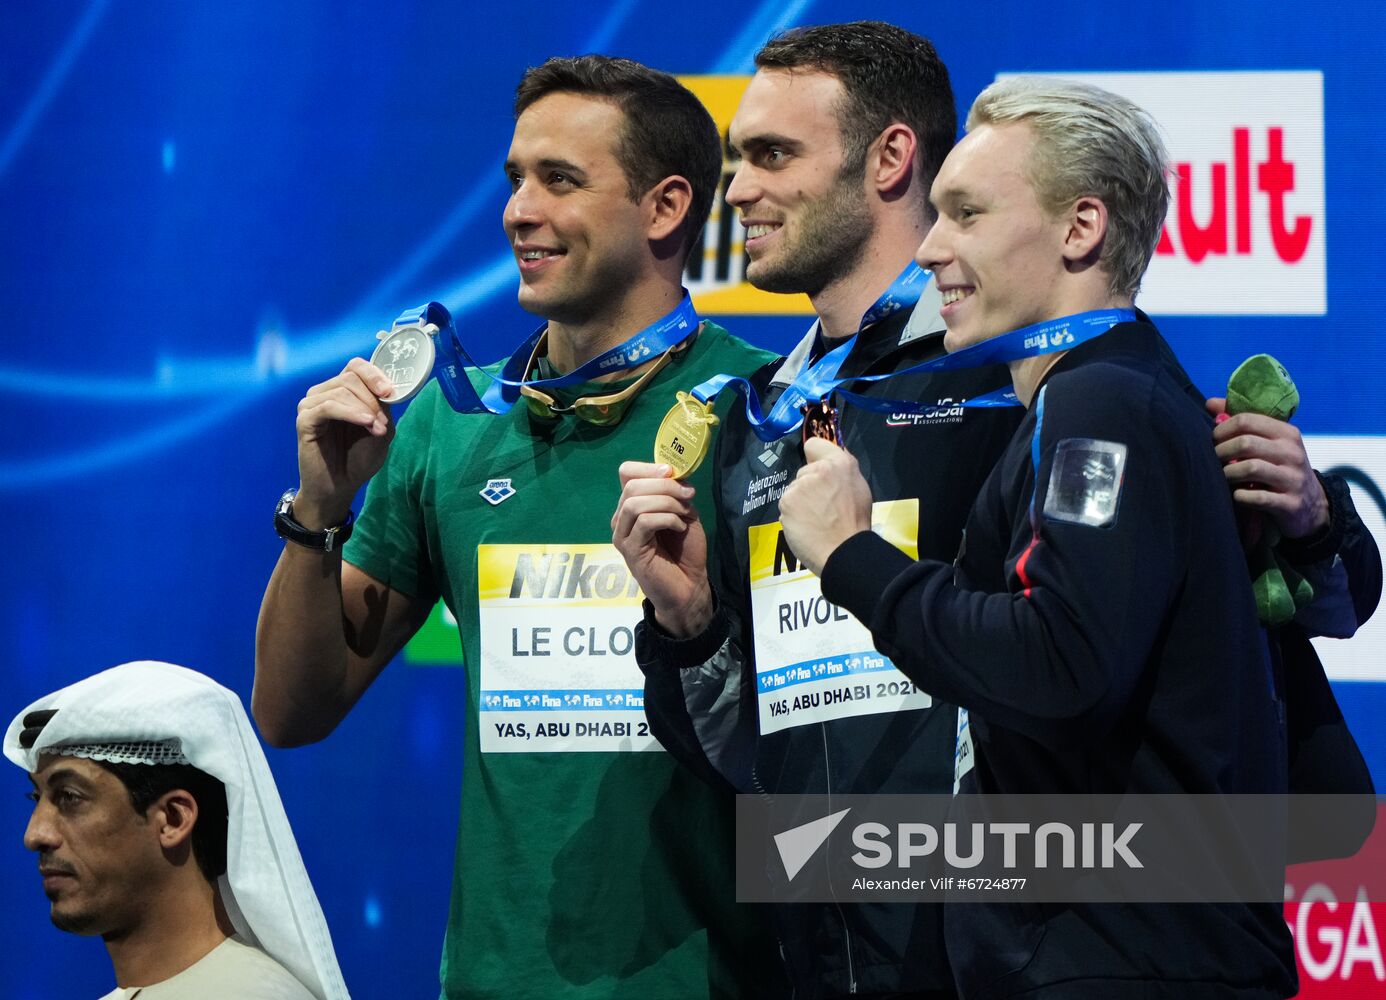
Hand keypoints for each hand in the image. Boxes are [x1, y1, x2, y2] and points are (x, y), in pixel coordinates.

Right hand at [294, 358, 395, 527]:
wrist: (340, 487)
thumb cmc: (358, 459)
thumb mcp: (381, 431)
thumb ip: (383, 408)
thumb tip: (387, 390)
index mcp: (343, 391)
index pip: (356, 366)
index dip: (374, 374)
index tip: (390, 391)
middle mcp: (325, 392)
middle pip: (351, 378)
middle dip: (373, 399)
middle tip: (384, 424)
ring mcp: (312, 404)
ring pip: (341, 391)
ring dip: (365, 409)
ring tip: (377, 430)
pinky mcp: (304, 419)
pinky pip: (328, 406)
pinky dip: (351, 413)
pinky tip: (366, 424)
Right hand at [612, 462, 713, 636]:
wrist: (688, 586)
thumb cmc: (685, 551)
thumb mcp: (684, 513)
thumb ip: (675, 493)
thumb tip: (673, 473)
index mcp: (632, 505)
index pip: (627, 473)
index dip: (649, 467)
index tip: (673, 473)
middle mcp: (622, 518)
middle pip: (631, 485)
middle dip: (664, 485)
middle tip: (687, 494)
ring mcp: (622, 535)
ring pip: (634, 502)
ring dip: (666, 502)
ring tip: (684, 513)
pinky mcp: (630, 550)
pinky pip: (644, 522)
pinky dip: (666, 518)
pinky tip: (679, 526)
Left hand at [778, 438, 873, 576]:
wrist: (843, 551)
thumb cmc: (855, 522)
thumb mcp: (859, 488)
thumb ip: (843, 469)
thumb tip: (833, 456)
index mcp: (839, 463)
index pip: (814, 444)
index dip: (815, 456)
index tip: (820, 470)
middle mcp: (816, 470)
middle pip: (804, 473)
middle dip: (811, 486)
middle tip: (825, 506)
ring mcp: (799, 487)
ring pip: (795, 491)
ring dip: (801, 502)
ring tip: (817, 520)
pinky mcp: (786, 503)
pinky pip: (787, 507)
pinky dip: (794, 516)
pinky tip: (807, 526)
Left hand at [1207, 396, 1328, 539]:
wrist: (1311, 504)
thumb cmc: (1280, 468)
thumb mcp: (1269, 443)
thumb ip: (1241, 423)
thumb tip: (1210, 403)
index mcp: (1287, 433)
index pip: (1246, 420)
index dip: (1222, 429)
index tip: (1214, 440)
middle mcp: (1292, 453)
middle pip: (1245, 443)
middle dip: (1221, 452)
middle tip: (1215, 459)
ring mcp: (1293, 479)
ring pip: (1250, 468)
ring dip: (1228, 473)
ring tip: (1226, 476)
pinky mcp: (1291, 503)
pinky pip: (1257, 497)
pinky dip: (1240, 496)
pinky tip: (1238, 495)